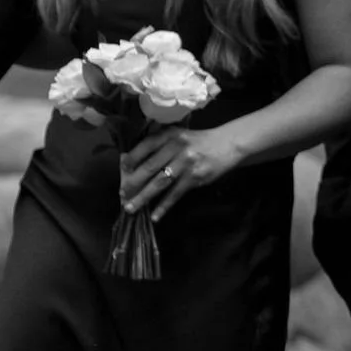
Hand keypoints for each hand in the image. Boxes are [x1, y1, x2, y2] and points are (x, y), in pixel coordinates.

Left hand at [119, 125, 243, 221]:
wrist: (227, 144)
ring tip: (131, 208)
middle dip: (133, 183)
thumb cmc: (198, 142)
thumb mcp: (178, 136)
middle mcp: (176, 147)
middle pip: (149, 167)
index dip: (132, 159)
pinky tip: (155, 216)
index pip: (145, 146)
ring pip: (159, 183)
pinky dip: (164, 206)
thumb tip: (131, 163)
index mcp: (170, 135)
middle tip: (122, 194)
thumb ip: (159, 145)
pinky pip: (175, 194)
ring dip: (143, 197)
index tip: (122, 170)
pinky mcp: (195, 178)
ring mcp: (186, 163)